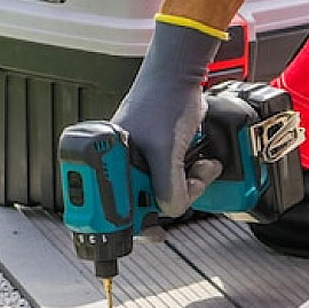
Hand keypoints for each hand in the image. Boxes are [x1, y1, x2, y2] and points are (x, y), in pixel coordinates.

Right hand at [112, 20, 222, 215]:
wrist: (182, 75)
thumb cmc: (164, 101)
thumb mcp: (165, 153)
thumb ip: (167, 189)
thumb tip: (170, 211)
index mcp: (105, 161)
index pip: (115, 208)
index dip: (138, 223)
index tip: (156, 232)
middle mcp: (120, 163)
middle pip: (146, 203)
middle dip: (174, 198)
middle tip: (190, 186)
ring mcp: (140, 159)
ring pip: (165, 192)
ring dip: (189, 186)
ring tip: (201, 169)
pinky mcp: (160, 154)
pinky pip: (176, 178)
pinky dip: (192, 176)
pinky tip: (202, 165)